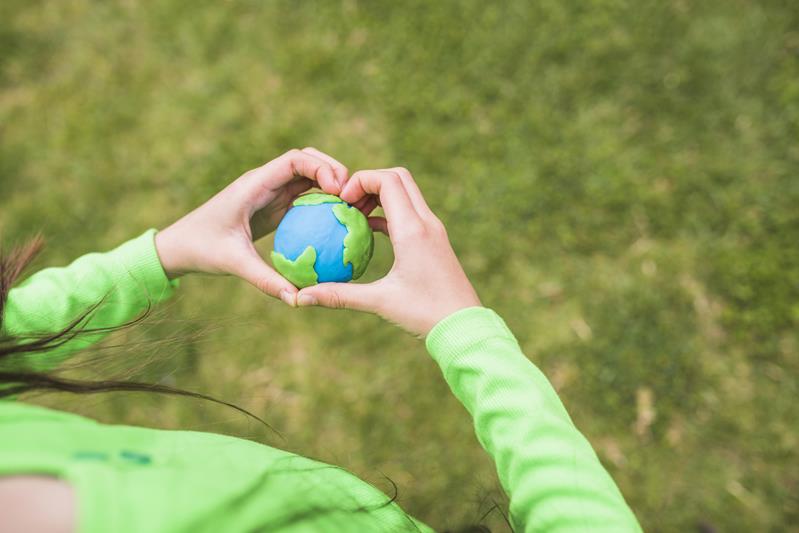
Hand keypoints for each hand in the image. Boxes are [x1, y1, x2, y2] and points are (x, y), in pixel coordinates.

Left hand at [154, 148, 348, 304]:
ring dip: (330, 185)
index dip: (320, 167)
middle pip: (306, 160)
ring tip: (353, 208)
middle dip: (332, 169)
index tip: (339, 189)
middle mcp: (264, 182)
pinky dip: (322, 203)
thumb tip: (296, 299)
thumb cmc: (202, 248)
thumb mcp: (233, 263)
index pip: (293, 159)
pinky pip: (303, 198)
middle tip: (354, 195)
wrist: (180, 246)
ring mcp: (269, 193)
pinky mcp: (273, 207)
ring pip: (307, 177)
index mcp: (254, 184)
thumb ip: (265, 280)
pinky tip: (338, 224)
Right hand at [295, 167, 480, 336]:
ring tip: (353, 216)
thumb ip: (339, 295)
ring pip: (406, 193)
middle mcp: (427, 222)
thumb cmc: (425, 314)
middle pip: (398, 178)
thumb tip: (300, 298)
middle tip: (346, 204)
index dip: (360, 180)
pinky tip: (369, 231)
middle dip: (369, 181)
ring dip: (380, 196)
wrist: (464, 326)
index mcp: (413, 230)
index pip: (388, 180)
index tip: (341, 201)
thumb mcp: (379, 302)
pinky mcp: (435, 240)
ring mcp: (434, 230)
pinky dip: (389, 212)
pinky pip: (410, 212)